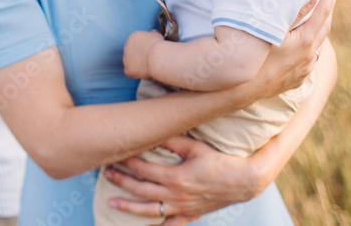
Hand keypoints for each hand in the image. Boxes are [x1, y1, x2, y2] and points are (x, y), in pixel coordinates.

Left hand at [102, 135, 262, 224]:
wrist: (244, 181)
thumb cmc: (220, 161)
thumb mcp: (195, 147)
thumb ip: (172, 141)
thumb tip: (152, 132)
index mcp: (175, 177)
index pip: (143, 169)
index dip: (127, 162)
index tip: (116, 154)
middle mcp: (175, 196)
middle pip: (140, 189)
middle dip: (121, 181)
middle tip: (106, 173)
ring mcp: (182, 208)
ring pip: (149, 211)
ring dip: (128, 206)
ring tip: (111, 202)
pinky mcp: (190, 215)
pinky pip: (169, 225)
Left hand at [123, 30, 163, 79]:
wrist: (157, 56)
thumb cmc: (159, 46)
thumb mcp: (157, 36)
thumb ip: (153, 34)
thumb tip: (153, 32)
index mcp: (133, 37)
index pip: (136, 43)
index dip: (144, 48)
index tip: (151, 52)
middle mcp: (126, 47)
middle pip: (132, 52)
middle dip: (139, 56)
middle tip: (150, 59)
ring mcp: (126, 59)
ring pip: (130, 62)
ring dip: (137, 65)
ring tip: (149, 66)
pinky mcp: (128, 69)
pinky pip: (129, 72)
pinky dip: (135, 73)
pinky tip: (143, 72)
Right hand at [247, 0, 335, 103]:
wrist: (239, 89)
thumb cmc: (251, 55)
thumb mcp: (270, 29)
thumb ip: (293, 12)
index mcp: (304, 41)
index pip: (323, 12)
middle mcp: (308, 56)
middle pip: (325, 27)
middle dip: (328, 8)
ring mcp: (303, 69)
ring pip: (318, 44)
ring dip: (318, 27)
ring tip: (315, 14)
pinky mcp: (296, 79)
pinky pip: (309, 58)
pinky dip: (310, 44)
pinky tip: (303, 42)